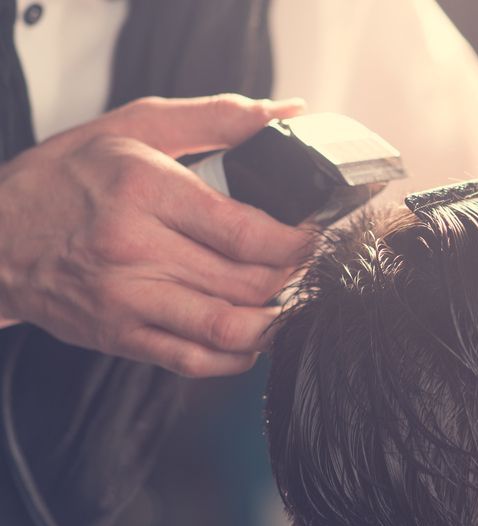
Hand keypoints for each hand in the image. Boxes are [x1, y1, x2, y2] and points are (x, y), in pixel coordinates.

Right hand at [0, 94, 312, 376]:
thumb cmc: (66, 179)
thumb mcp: (133, 128)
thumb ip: (216, 119)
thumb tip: (286, 115)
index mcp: (144, 191)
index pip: (246, 232)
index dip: (297, 243)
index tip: (314, 237)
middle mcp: (135, 249)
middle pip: (248, 282)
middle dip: (294, 278)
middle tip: (306, 266)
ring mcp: (126, 299)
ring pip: (228, 328)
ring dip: (274, 322)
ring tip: (287, 301)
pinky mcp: (120, 336)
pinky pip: (195, 361)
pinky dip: (237, 356)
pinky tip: (251, 336)